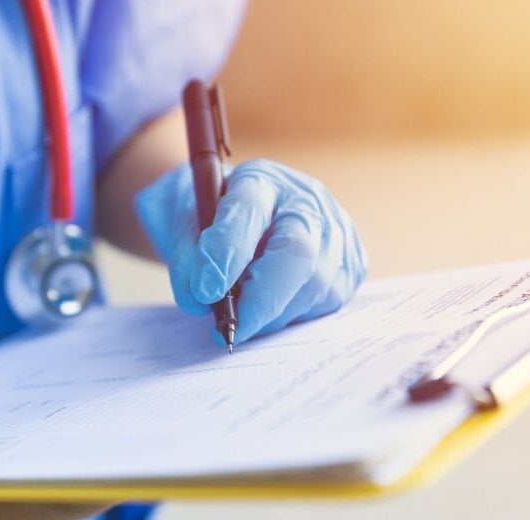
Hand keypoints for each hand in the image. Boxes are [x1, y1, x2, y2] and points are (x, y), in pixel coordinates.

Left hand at [135, 159, 367, 344]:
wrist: (237, 215)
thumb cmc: (205, 218)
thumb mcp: (178, 225)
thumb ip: (185, 259)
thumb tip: (200, 302)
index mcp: (260, 179)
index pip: (248, 210)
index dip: (227, 252)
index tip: (204, 290)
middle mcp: (307, 201)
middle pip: (297, 253)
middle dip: (259, 300)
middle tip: (226, 330)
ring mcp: (336, 234)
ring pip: (311, 288)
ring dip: (270, 315)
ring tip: (240, 315)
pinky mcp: (351, 266)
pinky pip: (324, 304)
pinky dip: (288, 316)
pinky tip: (268, 308)